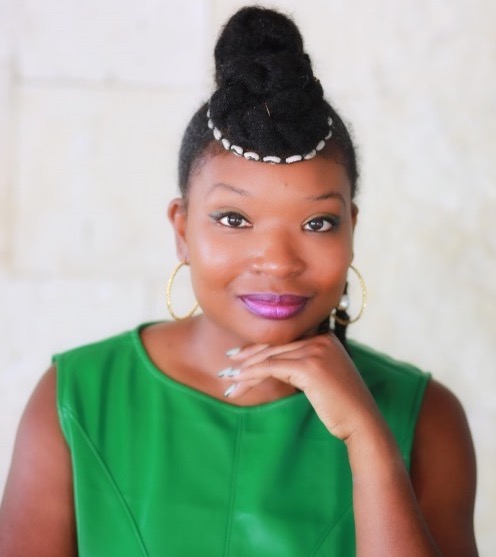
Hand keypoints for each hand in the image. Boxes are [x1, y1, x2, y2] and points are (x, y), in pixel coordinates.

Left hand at [220, 334, 384, 441]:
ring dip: (245, 370)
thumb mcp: (322, 379)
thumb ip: (303, 365)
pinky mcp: (309, 366)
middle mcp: (321, 338)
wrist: (362, 423)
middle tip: (227, 368)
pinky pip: (271, 367)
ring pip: (270, 357)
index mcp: (325, 337)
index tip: (238, 357)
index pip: (284, 341)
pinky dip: (251, 376)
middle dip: (247, 358)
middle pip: (275, 347)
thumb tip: (273, 366)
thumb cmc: (342, 407)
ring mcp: (316, 350)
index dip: (259, 348)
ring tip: (227, 380)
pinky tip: (238, 384)